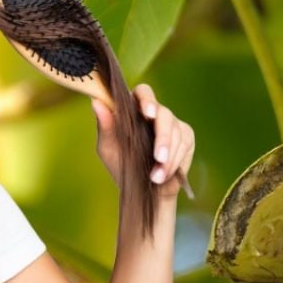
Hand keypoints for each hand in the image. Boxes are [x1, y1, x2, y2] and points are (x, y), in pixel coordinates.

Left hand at [92, 84, 194, 199]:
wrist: (141, 190)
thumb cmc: (121, 165)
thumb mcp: (108, 148)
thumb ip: (104, 126)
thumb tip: (96, 102)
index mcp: (135, 109)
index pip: (144, 92)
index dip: (148, 99)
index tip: (148, 113)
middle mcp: (155, 113)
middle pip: (164, 114)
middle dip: (163, 138)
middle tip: (158, 158)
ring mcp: (173, 123)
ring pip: (176, 131)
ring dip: (168, 157)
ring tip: (156, 177)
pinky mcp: (186, 135)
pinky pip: (184, 143)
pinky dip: (175, 161)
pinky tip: (164, 174)